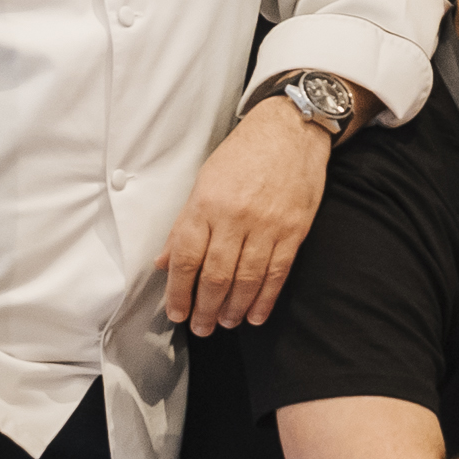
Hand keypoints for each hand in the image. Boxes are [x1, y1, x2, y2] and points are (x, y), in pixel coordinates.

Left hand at [163, 101, 334, 333]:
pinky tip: (255, 314)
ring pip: (247, 278)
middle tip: (201, 328)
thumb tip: (163, 263)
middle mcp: (235, 217)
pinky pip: (278, 272)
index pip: (186, 257)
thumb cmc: (243, 154)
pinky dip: (266, 298)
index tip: (176, 312)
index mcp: (206, 203)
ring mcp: (267, 225)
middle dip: (206, 308)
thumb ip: (184, 225)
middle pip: (216, 275)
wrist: (290, 131)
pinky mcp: (294, 230)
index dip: (178, 291)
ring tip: (226, 323)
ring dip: (233, 308)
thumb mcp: (203, 182)